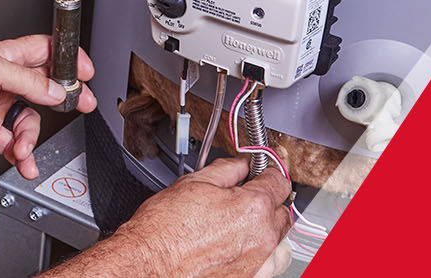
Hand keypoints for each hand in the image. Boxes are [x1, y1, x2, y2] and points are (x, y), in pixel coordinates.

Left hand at [0, 35, 94, 177]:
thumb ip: (27, 80)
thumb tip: (56, 89)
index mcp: (2, 57)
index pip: (43, 50)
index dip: (66, 58)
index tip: (84, 71)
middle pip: (42, 86)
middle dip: (64, 98)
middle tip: (82, 105)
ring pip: (28, 120)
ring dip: (32, 136)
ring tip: (24, 147)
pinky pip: (11, 142)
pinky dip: (19, 154)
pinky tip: (21, 160)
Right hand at [113, 158, 293, 276]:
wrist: (146, 263)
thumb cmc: (162, 229)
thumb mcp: (192, 183)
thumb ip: (226, 170)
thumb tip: (240, 165)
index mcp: (252, 207)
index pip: (278, 181)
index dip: (269, 170)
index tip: (263, 170)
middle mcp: (261, 237)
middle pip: (284, 211)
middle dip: (271, 200)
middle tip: (251, 194)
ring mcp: (257, 261)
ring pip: (282, 242)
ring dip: (272, 230)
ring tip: (253, 224)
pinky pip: (271, 265)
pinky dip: (266, 255)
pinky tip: (249, 248)